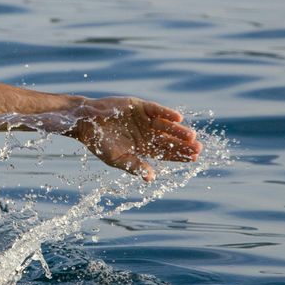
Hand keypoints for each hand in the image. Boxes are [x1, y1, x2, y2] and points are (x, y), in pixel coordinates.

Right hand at [72, 96, 201, 180]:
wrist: (86, 122)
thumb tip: (151, 179)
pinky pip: (157, 110)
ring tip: (192, 136)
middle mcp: (147, 133)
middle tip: (199, 149)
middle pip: (170, 140)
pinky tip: (178, 118)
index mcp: (144, 147)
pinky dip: (167, 113)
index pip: (166, 153)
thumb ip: (134, 166)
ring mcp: (144, 119)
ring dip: (178, 130)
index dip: (180, 156)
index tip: (194, 159)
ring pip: (166, 125)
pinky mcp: (140, 106)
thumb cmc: (99, 143)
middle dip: (184, 144)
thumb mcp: (117, 159)